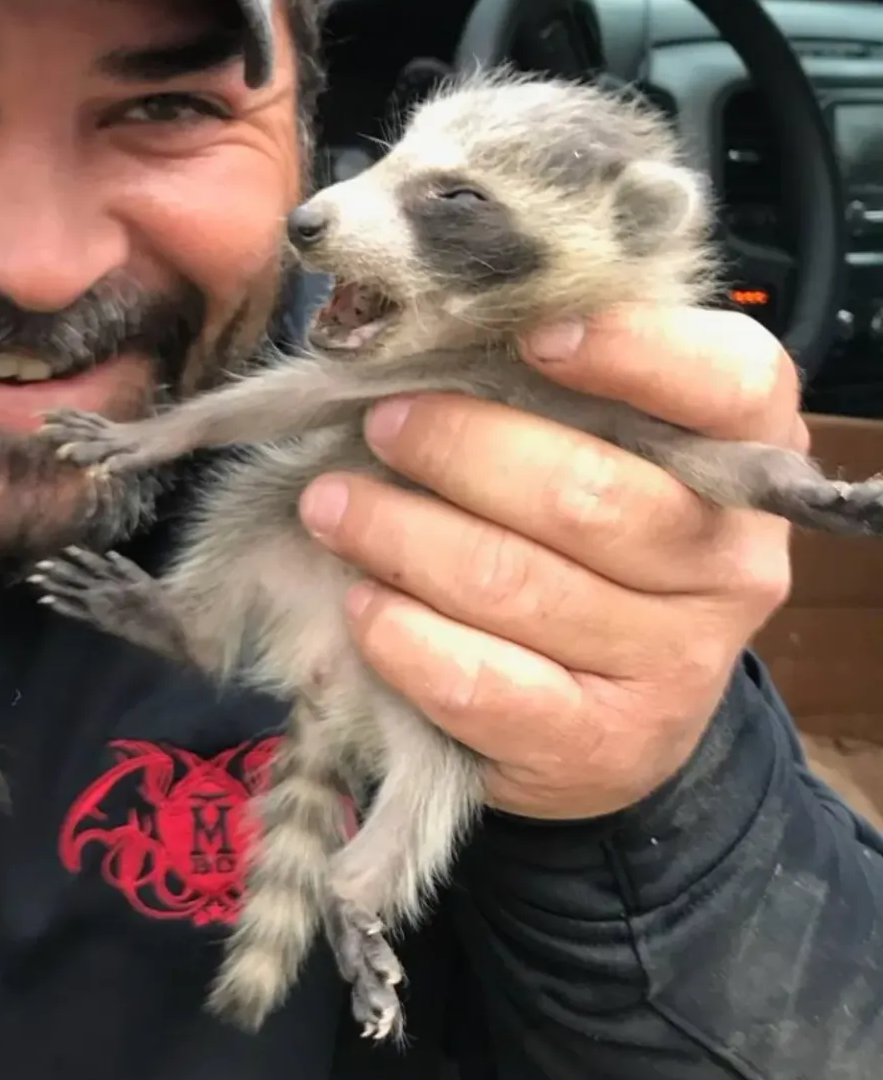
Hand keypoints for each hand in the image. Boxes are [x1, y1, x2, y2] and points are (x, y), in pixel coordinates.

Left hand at [293, 305, 798, 819]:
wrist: (611, 714)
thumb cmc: (587, 540)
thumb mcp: (601, 447)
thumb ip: (548, 385)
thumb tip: (421, 334)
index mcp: (750, 455)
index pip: (727, 383)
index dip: (632, 351)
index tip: (528, 335)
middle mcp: (732, 561)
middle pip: (585, 493)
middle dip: (458, 449)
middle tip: (378, 423)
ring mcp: (675, 664)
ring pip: (515, 585)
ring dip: (401, 536)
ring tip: (330, 505)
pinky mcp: (600, 745)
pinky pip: (483, 684)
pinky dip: (404, 637)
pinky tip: (360, 603)